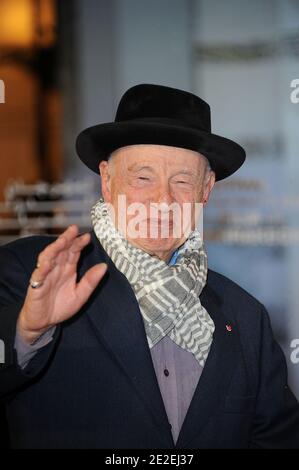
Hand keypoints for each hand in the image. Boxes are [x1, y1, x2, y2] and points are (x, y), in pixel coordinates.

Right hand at [17, 225, 106, 343]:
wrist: (43, 323)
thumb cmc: (60, 307)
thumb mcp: (80, 295)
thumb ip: (91, 281)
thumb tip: (104, 267)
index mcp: (68, 269)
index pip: (73, 252)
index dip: (79, 243)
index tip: (87, 237)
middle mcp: (56, 269)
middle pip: (61, 250)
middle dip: (67, 239)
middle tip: (73, 230)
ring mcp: (45, 275)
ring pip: (48, 257)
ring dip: (54, 248)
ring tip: (62, 241)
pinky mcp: (36, 285)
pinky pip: (38, 274)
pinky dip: (43, 268)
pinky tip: (47, 262)